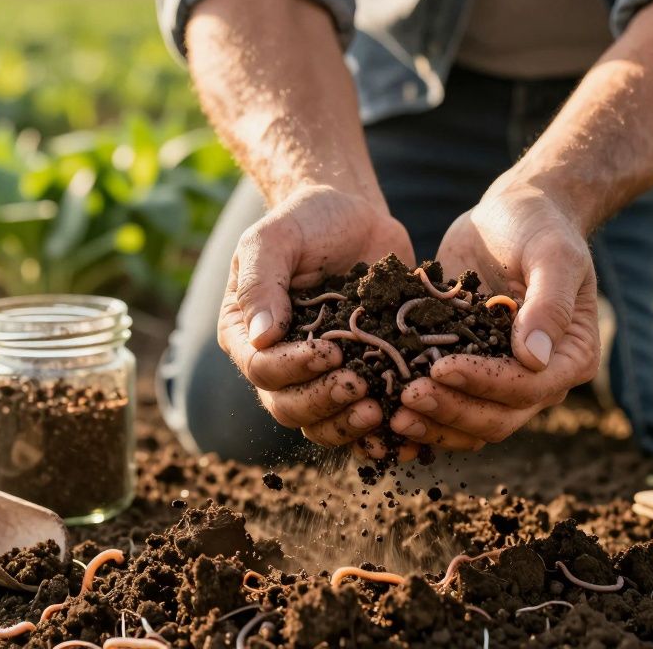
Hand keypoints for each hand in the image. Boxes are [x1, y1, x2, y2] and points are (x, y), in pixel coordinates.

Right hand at [218, 185, 414, 446]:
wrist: (354, 215)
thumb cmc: (307, 220)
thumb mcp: (275, 237)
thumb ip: (261, 281)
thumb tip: (261, 335)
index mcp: (248, 333)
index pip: (261, 368)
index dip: (294, 368)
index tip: (331, 352)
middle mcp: (279, 363)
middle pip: (289, 406)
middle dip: (324, 402)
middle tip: (359, 387)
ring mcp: (319, 376)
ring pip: (322, 423)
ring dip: (348, 426)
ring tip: (381, 413)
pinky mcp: (358, 376)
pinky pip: (360, 417)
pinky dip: (379, 434)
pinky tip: (404, 436)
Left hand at [386, 176, 600, 452]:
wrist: (510, 216)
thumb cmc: (538, 226)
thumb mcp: (551, 253)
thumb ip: (549, 303)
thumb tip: (535, 358)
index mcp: (570, 357)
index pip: (529, 387)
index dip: (485, 383)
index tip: (441, 367)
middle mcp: (540, 380)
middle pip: (498, 418)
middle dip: (452, 410)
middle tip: (407, 396)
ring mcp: (502, 382)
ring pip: (471, 424)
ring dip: (434, 423)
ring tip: (393, 412)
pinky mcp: (469, 374)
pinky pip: (448, 407)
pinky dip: (422, 416)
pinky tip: (384, 411)